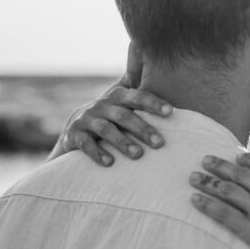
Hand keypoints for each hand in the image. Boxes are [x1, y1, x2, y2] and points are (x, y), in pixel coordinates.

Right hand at [59, 43, 171, 165]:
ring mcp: (87, 119)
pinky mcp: (75, 134)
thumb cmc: (111, 115)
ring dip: (123, 142)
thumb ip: (143, 94)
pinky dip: (98, 153)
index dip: (153, 103)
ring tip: (138, 155)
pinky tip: (110, 163)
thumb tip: (174, 85)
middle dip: (143, 129)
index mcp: (118, 96)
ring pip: (107, 130)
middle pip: (124, 115)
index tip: (170, 112)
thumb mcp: (124, 102)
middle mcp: (102, 105)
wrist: (75, 127)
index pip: (138, 96)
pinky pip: (86, 144)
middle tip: (160, 143)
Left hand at [190, 153, 249, 248]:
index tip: (237, 157)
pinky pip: (225, 216)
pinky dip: (208, 207)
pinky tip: (195, 201)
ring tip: (193, 177)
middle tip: (205, 159)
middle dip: (221, 165)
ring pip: (230, 191)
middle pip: (242, 174)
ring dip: (209, 182)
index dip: (249, 160)